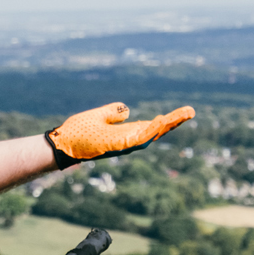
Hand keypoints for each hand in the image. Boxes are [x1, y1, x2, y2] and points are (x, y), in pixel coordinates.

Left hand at [45, 102, 194, 169]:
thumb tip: (127, 109)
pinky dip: (150, 130)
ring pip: (152, 134)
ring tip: (184, 114)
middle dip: (174, 122)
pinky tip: (161, 121)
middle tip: (191, 111)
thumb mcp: (99, 116)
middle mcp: (128, 140)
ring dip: (168, 125)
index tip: (183, 112)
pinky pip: (138, 138)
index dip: (167, 120)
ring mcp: (125, 144)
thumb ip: (113, 112)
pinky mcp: (118, 145)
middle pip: (156, 131)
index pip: (151, 126)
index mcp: (125, 133)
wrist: (62, 143)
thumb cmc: (78, 132)